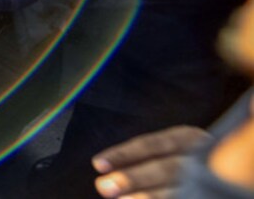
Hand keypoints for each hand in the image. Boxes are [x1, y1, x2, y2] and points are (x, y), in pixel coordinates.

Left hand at [92, 125, 209, 197]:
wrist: (234, 173)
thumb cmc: (188, 158)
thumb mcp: (173, 148)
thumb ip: (144, 157)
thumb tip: (106, 172)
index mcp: (188, 137)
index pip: (151, 144)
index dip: (123, 154)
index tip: (97, 164)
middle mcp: (201, 156)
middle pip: (165, 168)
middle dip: (133, 178)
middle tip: (104, 186)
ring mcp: (209, 179)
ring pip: (178, 190)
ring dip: (147, 197)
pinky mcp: (212, 194)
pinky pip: (186, 197)